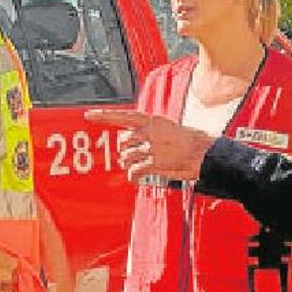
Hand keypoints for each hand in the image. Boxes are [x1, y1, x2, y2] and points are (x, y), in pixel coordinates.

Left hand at [84, 109, 213, 182]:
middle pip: (122, 141)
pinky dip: (133, 176)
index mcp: (151, 120)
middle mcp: (148, 132)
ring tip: (141, 164)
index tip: (88, 115)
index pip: (122, 116)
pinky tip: (137, 176)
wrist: (203, 153)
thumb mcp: (166, 126)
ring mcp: (150, 148)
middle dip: (125, 150)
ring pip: (126, 157)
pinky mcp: (153, 164)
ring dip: (130, 163)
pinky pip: (133, 171)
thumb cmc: (187, 140)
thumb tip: (130, 137)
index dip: (103, 116)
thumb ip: (148, 129)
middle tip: (134, 155)